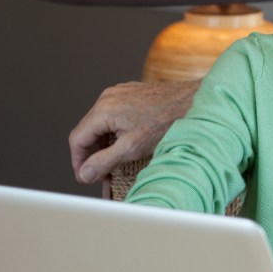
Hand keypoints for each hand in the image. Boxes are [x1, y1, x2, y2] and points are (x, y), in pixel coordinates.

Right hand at [69, 80, 198, 183]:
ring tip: (112, 165)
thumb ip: (105, 161)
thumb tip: (85, 173)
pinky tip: (124, 147)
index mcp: (104, 109)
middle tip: (100, 176)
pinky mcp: (131, 94)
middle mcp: (108, 97)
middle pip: (88, 131)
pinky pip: (114, 116)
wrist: (195, 101)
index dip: (79, 162)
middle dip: (92, 155)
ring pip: (101, 124)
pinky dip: (114, 133)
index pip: (77, 139)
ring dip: (103, 145)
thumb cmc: (169, 121)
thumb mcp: (133, 147)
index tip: (86, 178)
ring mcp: (120, 93)